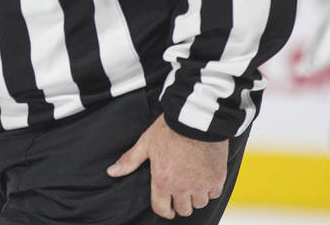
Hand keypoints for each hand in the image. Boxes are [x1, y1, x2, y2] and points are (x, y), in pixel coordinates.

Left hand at [107, 114, 228, 218]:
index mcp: (162, 181)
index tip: (167, 208)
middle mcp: (182, 187)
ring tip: (195, 183)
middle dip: (181, 203)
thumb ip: (130, 160)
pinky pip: (214, 194)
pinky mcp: (217, 178)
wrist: (198, 117)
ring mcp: (201, 184)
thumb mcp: (147, 142)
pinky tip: (207, 177)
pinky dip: (211, 188)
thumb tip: (112, 171)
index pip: (162, 209)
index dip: (164, 211)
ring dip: (197, 196)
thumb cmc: (171, 128)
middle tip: (182, 191)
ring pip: (199, 203)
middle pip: (183, 210)